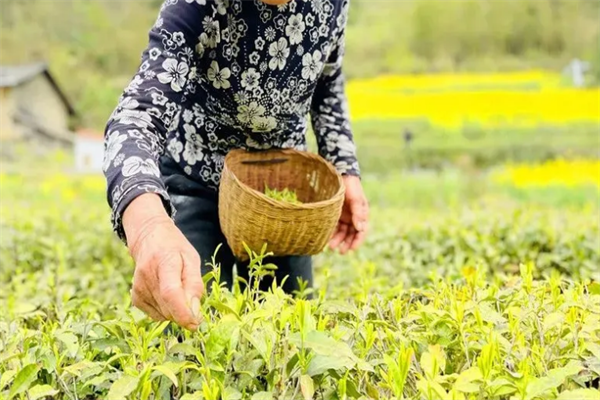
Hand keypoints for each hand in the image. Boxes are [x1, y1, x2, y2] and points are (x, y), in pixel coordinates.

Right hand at [123, 194, 203, 330]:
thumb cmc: (175, 249)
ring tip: (177, 288)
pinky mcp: (135, 298)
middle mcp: (147, 277)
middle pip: (168, 308)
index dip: (182, 312)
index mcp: (164, 262)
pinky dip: (166, 310)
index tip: (195, 324)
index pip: (170, 293)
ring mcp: (138, 288)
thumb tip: (194, 312)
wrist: (149, 239)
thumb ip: (194, 285)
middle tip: (192, 298)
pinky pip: (156, 315)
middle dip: (185, 312)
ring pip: (164, 315)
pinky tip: (166, 293)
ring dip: (176, 310)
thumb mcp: (192, 259)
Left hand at [329, 175, 368, 253]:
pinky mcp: (336, 215)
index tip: (351, 249)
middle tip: (340, 252)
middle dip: (346, 244)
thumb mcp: (356, 199)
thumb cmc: (351, 187)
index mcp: (362, 215)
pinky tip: (326, 239)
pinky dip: (331, 233)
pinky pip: (334, 227)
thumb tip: (360, 229)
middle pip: (351, 234)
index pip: (362, 231)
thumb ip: (358, 213)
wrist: (341, 176)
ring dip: (338, 240)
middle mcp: (354, 218)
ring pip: (342, 233)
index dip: (357, 241)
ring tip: (331, 246)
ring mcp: (345, 217)